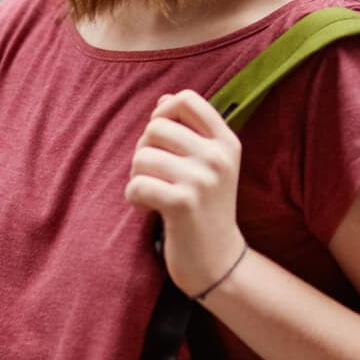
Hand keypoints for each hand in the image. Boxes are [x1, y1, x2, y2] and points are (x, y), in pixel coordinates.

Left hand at [125, 90, 245, 296]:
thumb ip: (188, 131)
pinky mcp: (183, 203)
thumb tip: (164, 99)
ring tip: (153, 194)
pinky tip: (148, 210)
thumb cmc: (203, 208)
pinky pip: (136, 185)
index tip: (160, 140)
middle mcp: (218, 156)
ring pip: (141, 156)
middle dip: (144, 150)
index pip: (186, 99)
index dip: (162, 113)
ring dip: (136, 177)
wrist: (217, 260)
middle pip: (155, 127)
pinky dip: (134, 198)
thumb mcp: (207, 166)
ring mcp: (203, 179)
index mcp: (226, 142)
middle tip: (154, 176)